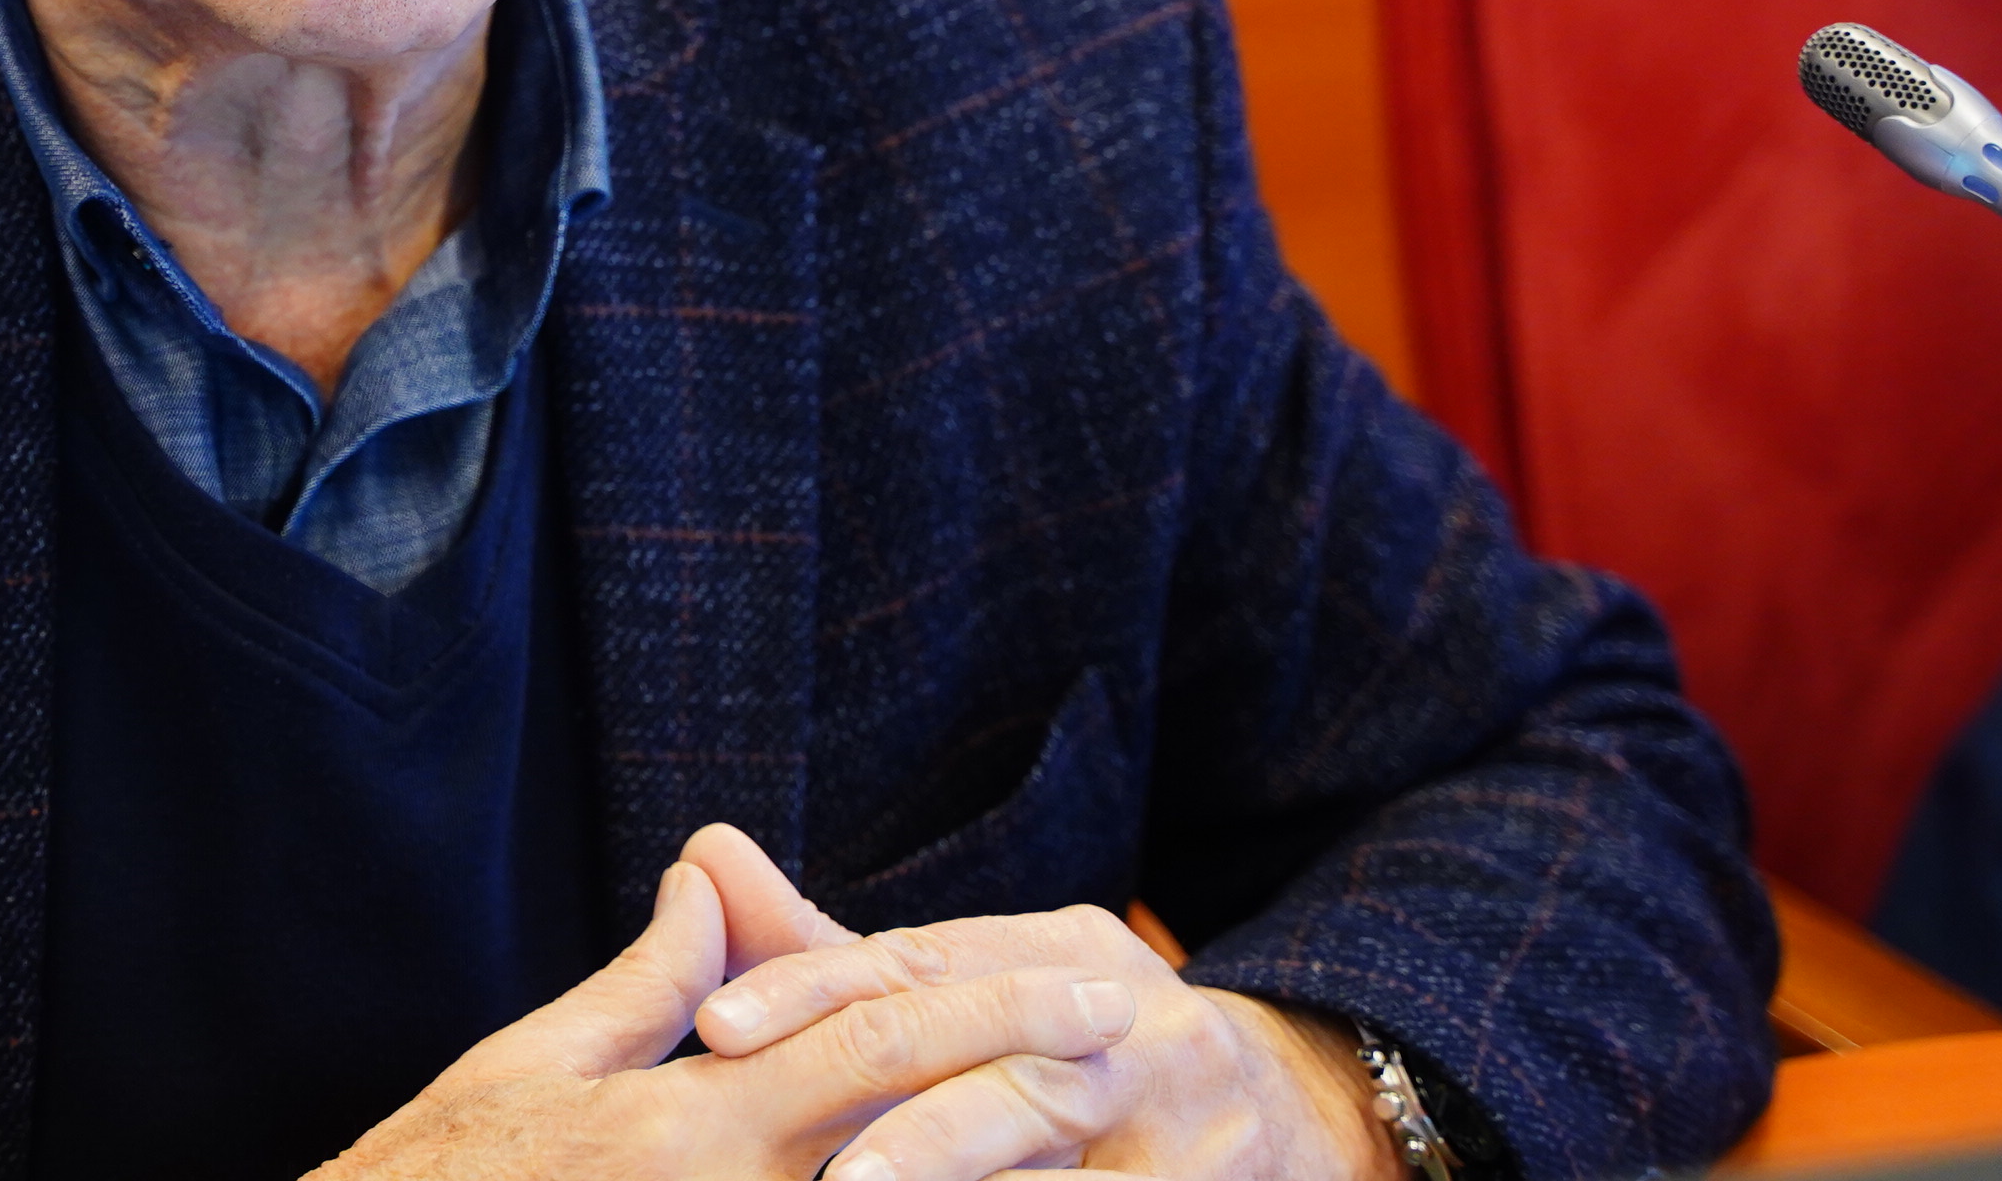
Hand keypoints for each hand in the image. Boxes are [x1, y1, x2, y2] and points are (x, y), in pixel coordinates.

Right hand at [315, 831, 1137, 1179]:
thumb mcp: (535, 1070)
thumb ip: (650, 985)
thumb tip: (710, 883)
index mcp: (694, 1123)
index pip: (876, 1040)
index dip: (995, 1006)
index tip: (1096, 987)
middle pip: (931, 1144)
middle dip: (1045, 1098)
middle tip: (1144, 1056)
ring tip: (1113, 1151)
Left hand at [695, 899, 1400, 1180]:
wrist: (1299, 1111)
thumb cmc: (1089, 1047)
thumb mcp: (986, 984)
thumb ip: (840, 949)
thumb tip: (702, 854)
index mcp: (1058, 947)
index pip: (918, 964)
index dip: (816, 990)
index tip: (722, 1028)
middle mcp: (1126, 1020)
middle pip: (999, 1063)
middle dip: (906, 1121)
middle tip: (819, 1168)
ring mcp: (1182, 1122)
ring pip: (1056, 1141)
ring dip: (962, 1177)